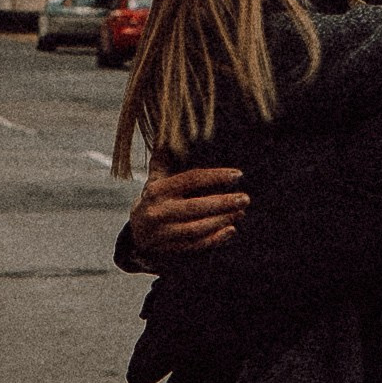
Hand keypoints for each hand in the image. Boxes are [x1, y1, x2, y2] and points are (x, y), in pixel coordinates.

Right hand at [130, 160, 249, 260]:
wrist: (136, 234)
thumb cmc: (154, 201)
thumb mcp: (155, 179)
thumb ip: (164, 160)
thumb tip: (168, 133)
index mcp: (157, 190)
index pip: (191, 180)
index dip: (215, 177)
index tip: (237, 175)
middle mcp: (159, 211)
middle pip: (195, 206)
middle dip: (223, 202)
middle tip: (245, 198)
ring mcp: (164, 233)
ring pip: (197, 228)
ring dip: (222, 220)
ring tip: (240, 212)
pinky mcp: (170, 249)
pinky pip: (196, 245)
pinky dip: (215, 239)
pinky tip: (231, 230)